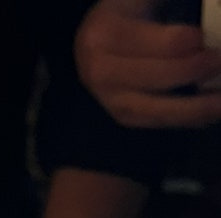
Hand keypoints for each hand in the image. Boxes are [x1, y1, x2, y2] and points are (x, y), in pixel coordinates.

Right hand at [75, 0, 220, 126]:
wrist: (93, 41)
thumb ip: (172, 8)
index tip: (207, 37)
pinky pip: (158, 121)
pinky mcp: (122, 116)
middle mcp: (101, 73)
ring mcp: (110, 99)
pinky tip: (208, 114)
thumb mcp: (143, 0)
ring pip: (159, 109)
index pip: (160, 44)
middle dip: (197, 71)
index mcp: (107, 34)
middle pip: (160, 78)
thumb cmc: (126, 12)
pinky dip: (186, 119)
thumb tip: (210, 20)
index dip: (191, 43)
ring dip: (197, 107)